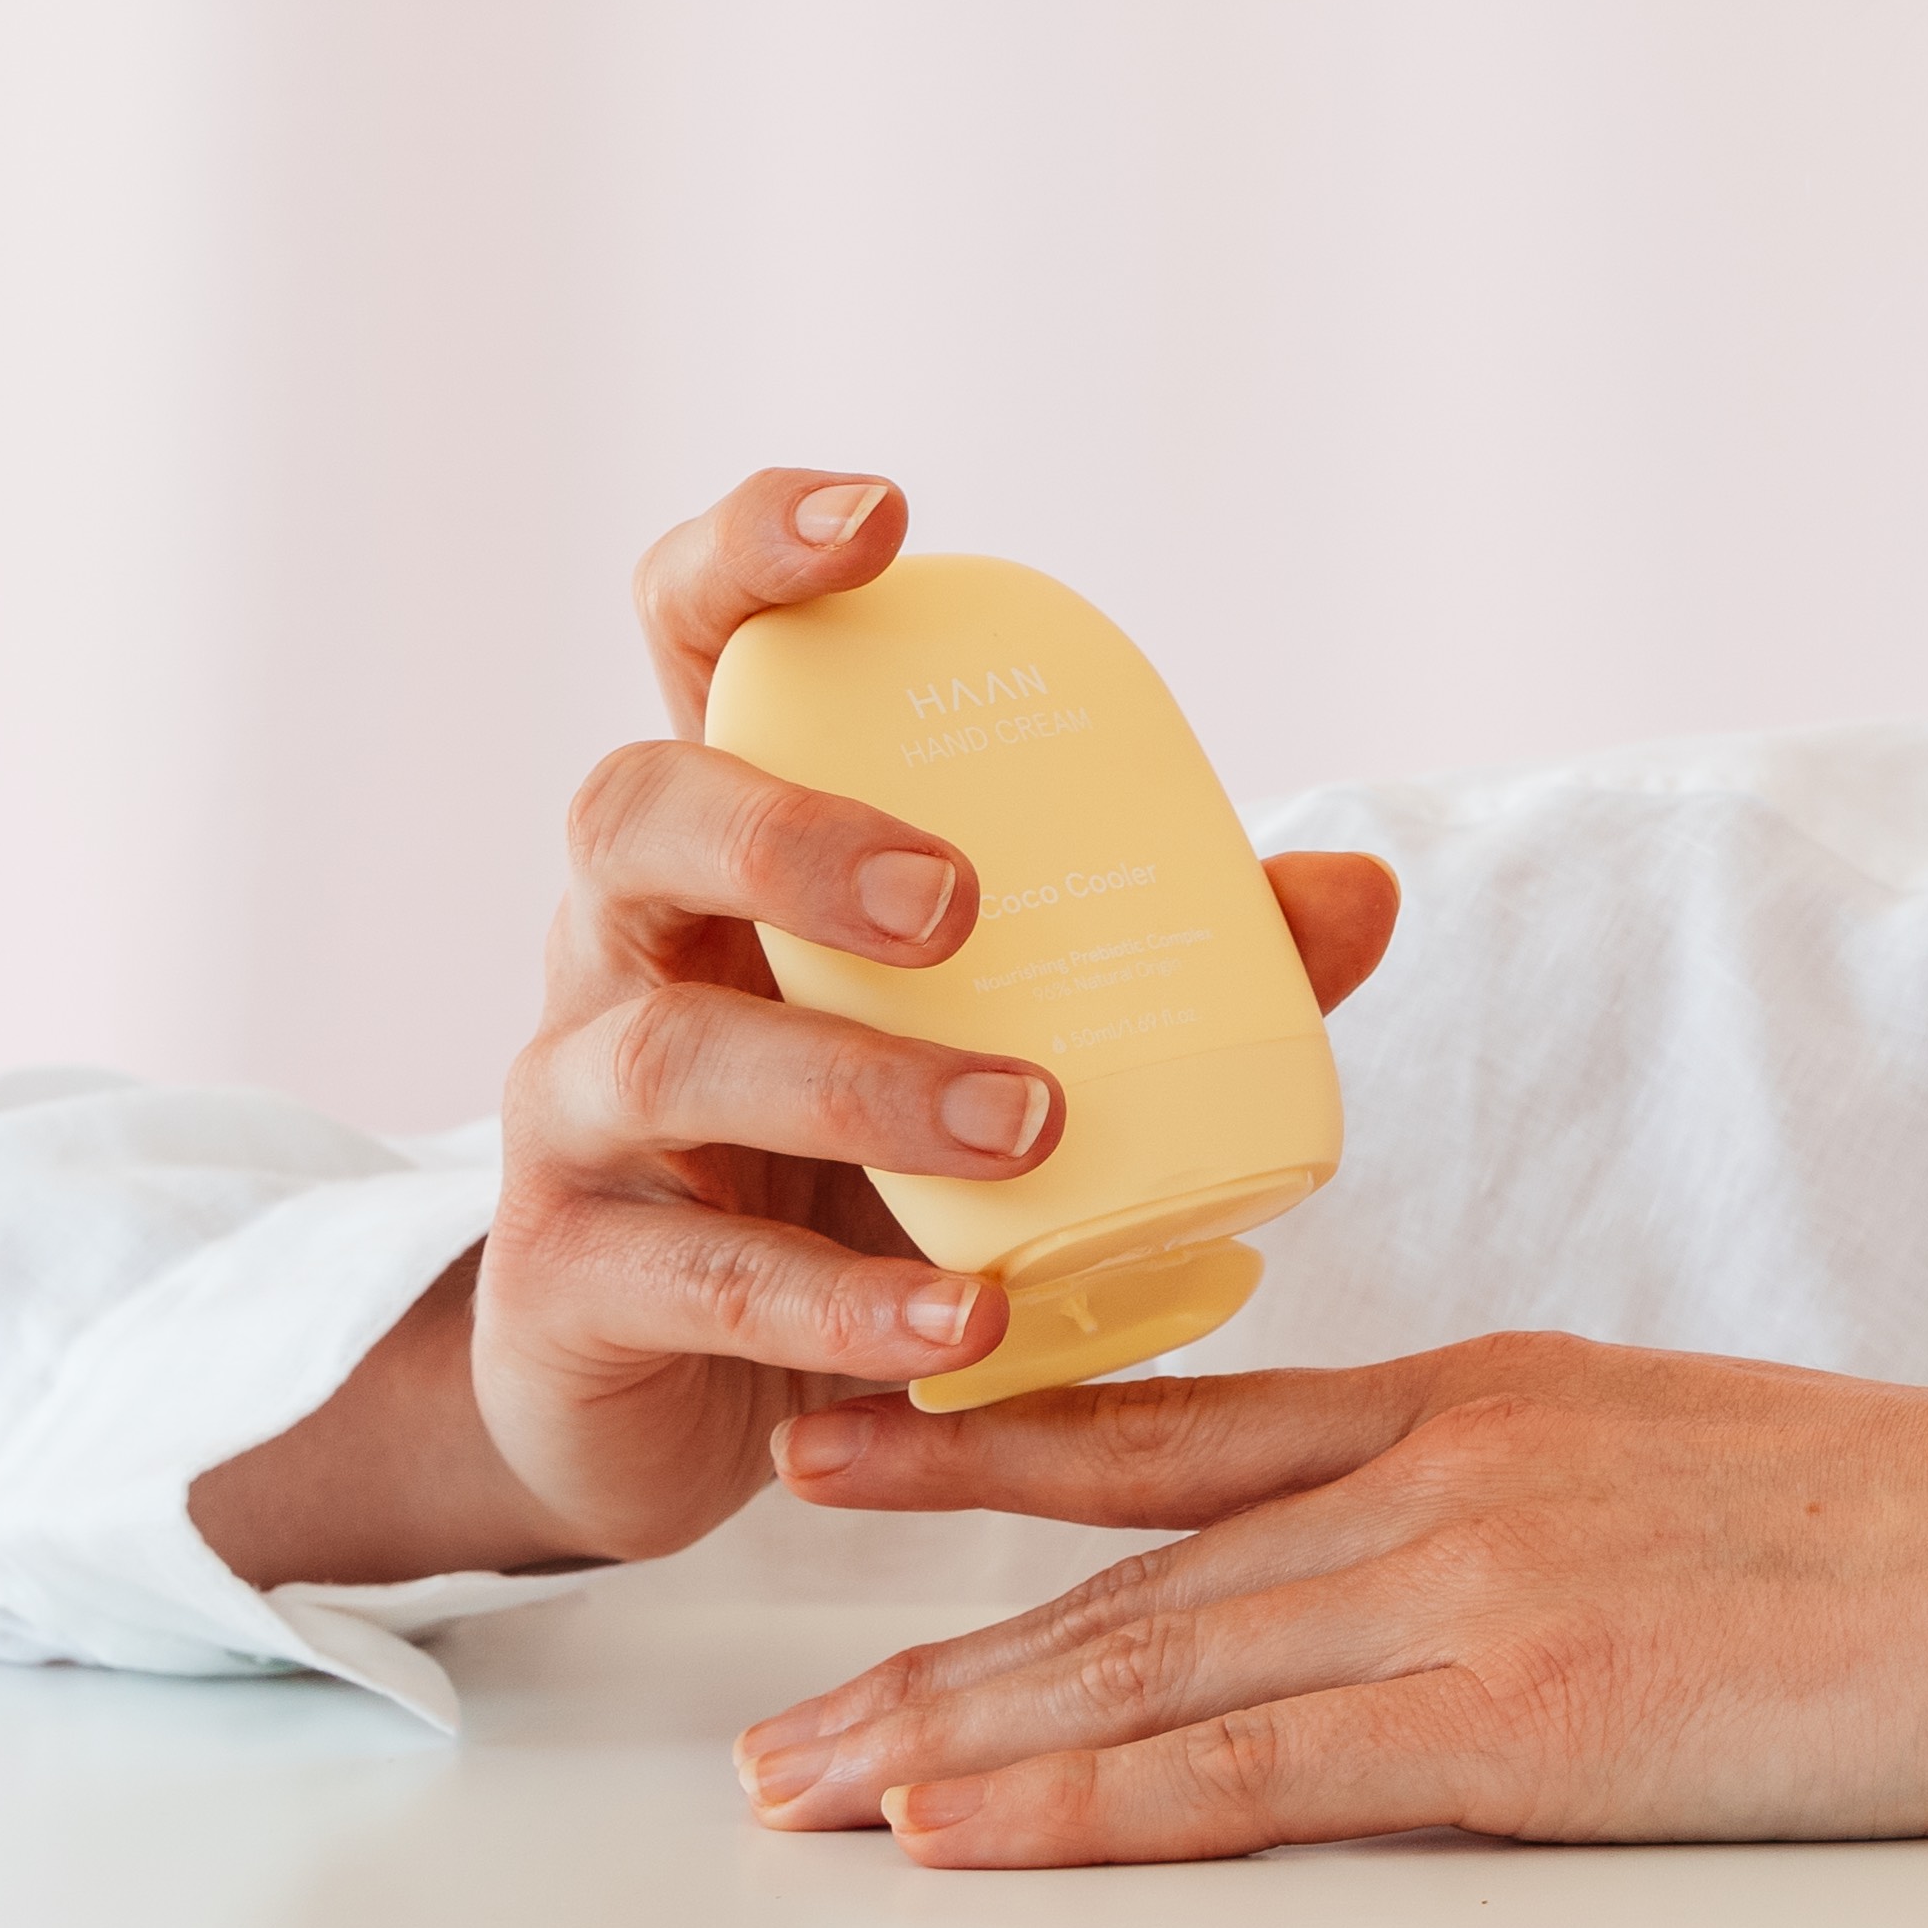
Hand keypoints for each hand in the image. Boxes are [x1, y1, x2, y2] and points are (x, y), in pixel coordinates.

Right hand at [186, 468, 1402, 1586]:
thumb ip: (1166, 962)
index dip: (753, 556)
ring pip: (668, 1051)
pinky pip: (693, 1278)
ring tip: (1028, 1124)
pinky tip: (964, 1330)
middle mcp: (620, 947)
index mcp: (726, 854)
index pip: (697, 647)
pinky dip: (838, 1308)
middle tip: (957, 902)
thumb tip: (1359, 893)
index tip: (879, 520)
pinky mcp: (568, 1285)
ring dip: (862, 1083)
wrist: (684, 1406)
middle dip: (790, 833)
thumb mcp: (998, 1043)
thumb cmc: (851, 1168)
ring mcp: (570, 1113)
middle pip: (634, 811)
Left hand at [727, 1310, 1927, 1863]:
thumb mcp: (1709, 1457)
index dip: (1002, 1457)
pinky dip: (1083, 1801)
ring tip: (806, 1790)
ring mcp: (1481, 1583)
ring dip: (953, 1735)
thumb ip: (1556, 1493)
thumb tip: (1477, 1565)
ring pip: (1148, 1667)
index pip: (1193, 1431)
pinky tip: (960, 1826)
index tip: (856, 1467)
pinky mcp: (1528, 1715)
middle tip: (766, 1708)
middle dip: (926, 1638)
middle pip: (1126, 1566)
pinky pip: (1252, 1768)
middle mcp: (1452, 1466)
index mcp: (1498, 1392)